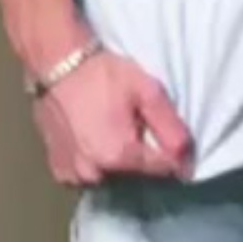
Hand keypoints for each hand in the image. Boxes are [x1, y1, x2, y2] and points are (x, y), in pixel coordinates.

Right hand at [34, 49, 193, 188]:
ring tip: (115, 131)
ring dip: (118, 164)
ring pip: (110, 179)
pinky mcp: (58, 170)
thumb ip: (172, 130)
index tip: (174, 142)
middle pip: (135, 177)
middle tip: (138, 127)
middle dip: (143, 158)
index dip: (175, 157)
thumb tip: (187, 163)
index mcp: (119, 157)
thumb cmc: (102, 73)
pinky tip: (95, 138)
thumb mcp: (147, 92)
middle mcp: (95, 174)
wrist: (55, 62)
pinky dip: (95, 164)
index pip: (163, 171)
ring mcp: (72, 175)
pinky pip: (87, 176)